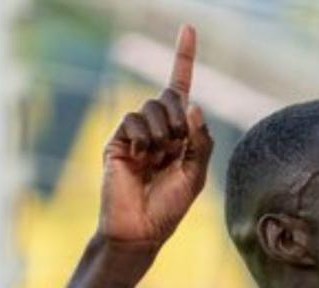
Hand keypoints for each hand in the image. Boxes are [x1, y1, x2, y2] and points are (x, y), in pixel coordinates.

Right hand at [99, 25, 213, 244]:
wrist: (140, 228)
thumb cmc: (170, 206)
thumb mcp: (196, 174)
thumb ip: (200, 141)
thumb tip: (192, 105)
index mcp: (180, 133)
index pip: (181, 88)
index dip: (184, 58)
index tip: (189, 27)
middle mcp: (158, 127)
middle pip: (170, 95)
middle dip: (179, 117)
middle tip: (175, 147)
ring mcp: (136, 133)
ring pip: (152, 105)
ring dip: (163, 131)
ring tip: (158, 158)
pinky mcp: (118, 140)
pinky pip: (133, 119)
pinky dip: (144, 137)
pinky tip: (141, 158)